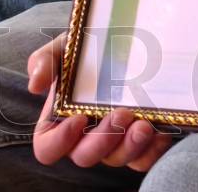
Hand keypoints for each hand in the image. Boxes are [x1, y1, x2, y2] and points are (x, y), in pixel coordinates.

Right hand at [29, 33, 171, 170]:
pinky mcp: (140, 142)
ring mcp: (114, 141)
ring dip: (130, 147)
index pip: (48, 148)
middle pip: (85, 157)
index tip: (79, 117)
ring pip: (117, 160)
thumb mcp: (65, 46)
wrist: (127, 37)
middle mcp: (85, 137)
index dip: (60, 141)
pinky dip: (153, 150)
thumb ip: (46, 60)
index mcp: (59, 121)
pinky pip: (145, 158)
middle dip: (103, 140)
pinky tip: (162, 130)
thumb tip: (35, 84)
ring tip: (145, 125)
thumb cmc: (88, 48)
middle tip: (123, 113)